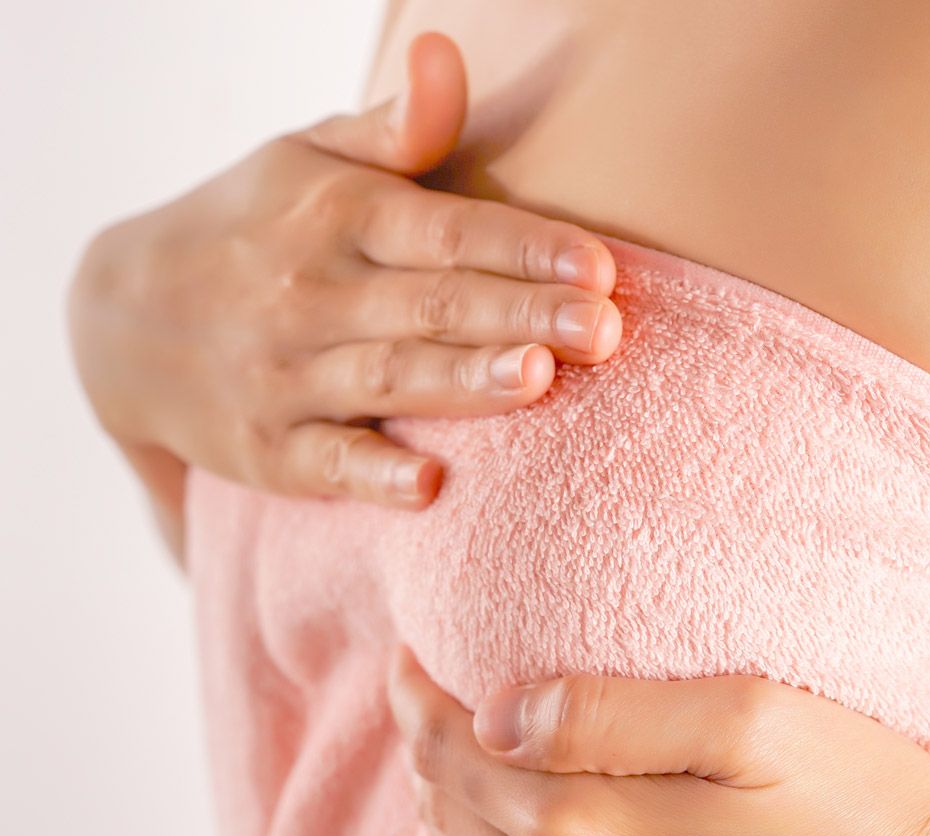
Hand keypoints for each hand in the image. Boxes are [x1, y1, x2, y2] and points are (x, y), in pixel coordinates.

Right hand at [66, 31, 619, 537]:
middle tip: (605, 332)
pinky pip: (326, 463)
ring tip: (536, 379)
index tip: (601, 268)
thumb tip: (448, 55)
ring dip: (462, 379)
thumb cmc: (248, 230)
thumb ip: (391, 132)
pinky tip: (431, 485)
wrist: (124, 324)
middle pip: (431, 304)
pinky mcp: (268, 449)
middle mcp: (310, 294)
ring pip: (388, 377)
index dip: (525, 248)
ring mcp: (285, 377)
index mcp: (333, 217)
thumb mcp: (303, 162)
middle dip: (520, 315)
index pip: (445, 230)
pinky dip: (374, 474)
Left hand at [388, 646, 929, 835]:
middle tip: (426, 692)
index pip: (452, 748)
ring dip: (441, 816)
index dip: (418, 694)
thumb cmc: (866, 824)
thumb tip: (501, 708)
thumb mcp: (753, 722)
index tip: (408, 654)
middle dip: (428, 744)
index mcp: (584, 830)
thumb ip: (610, 712)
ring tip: (444, 762)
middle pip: (449, 811)